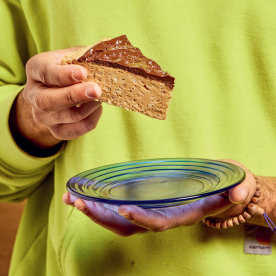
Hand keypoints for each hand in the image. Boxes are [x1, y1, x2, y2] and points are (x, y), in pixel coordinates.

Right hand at [11, 48, 101, 149]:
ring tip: (101, 97)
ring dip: (88, 108)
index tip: (82, 73)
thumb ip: (85, 55)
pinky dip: (91, 120)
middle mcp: (34, 95)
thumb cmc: (66, 70)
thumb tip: (110, 51)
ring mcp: (44, 116)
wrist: (53, 94)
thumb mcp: (71, 57)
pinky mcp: (57, 131)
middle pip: (48, 101)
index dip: (63, 75)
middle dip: (74, 96)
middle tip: (96, 90)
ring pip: (66, 117)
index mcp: (36, 70)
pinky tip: (96, 108)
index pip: (45, 72)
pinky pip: (76, 130)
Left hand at [63, 160, 255, 235]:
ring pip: (118, 220)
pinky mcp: (144, 204)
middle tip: (78, 202)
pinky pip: (118, 208)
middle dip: (103, 218)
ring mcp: (150, 212)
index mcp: (180, 215)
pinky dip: (100, 204)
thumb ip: (238, 191)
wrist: (217, 194)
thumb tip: (239, 191)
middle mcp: (161, 217)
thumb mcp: (236, 188)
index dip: (143, 219)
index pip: (159, 223)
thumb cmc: (224, 190)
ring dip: (94, 211)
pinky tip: (84, 194)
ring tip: (71, 198)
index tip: (124, 209)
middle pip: (128, 226)